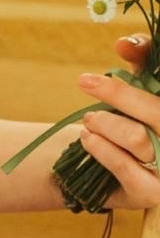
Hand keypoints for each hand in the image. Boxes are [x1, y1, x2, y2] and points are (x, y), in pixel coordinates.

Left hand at [78, 35, 159, 209]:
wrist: (139, 177)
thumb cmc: (145, 123)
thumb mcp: (146, 91)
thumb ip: (142, 62)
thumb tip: (122, 44)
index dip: (136, 74)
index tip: (108, 57)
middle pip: (155, 110)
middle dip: (118, 93)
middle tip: (86, 82)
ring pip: (136, 137)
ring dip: (105, 124)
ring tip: (90, 120)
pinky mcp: (152, 194)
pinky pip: (123, 166)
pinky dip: (101, 149)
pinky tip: (88, 139)